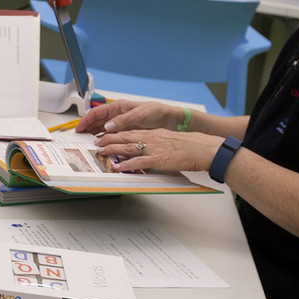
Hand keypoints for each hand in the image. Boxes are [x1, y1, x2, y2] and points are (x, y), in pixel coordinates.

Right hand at [74, 99, 179, 134]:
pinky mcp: (126, 132)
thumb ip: (123, 121)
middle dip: (87, 128)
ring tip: (89, 142)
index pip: (96, 112)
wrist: (170, 120)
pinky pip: (112, 135)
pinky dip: (105, 139)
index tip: (79, 128)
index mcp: (118, 107)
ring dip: (95, 135)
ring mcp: (121, 124)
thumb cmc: (156, 112)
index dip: (86, 120)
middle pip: (97, 121)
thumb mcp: (140, 115)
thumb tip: (107, 126)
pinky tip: (103, 145)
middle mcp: (117, 115)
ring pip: (102, 129)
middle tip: (80, 138)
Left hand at [94, 128, 220, 173]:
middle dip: (109, 139)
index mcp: (153, 133)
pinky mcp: (157, 159)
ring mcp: (153, 148)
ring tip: (100, 151)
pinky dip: (126, 164)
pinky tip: (117, 166)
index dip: (116, 133)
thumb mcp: (169, 140)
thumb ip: (157, 142)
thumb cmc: (189, 146)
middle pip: (125, 137)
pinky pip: (138, 162)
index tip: (106, 134)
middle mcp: (150, 138)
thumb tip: (148, 148)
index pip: (130, 131)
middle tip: (97, 141)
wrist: (201, 148)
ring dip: (112, 149)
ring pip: (127, 147)